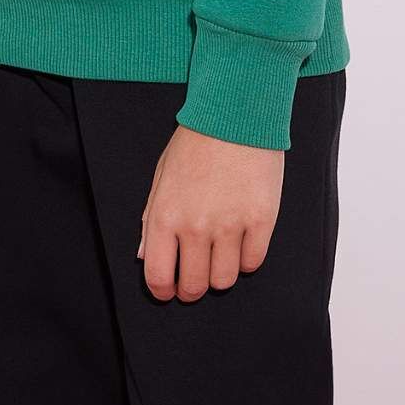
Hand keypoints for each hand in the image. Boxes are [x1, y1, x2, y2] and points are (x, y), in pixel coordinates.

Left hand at [137, 124, 284, 300]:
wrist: (235, 113)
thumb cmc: (196, 142)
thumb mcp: (161, 175)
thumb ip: (150, 219)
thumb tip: (143, 256)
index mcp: (165, 215)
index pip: (158, 276)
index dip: (162, 291)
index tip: (169, 290)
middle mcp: (195, 226)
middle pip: (193, 285)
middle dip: (192, 287)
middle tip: (196, 278)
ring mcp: (229, 225)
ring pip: (224, 280)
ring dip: (220, 273)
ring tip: (220, 254)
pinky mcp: (261, 220)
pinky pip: (252, 263)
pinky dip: (246, 259)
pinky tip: (241, 241)